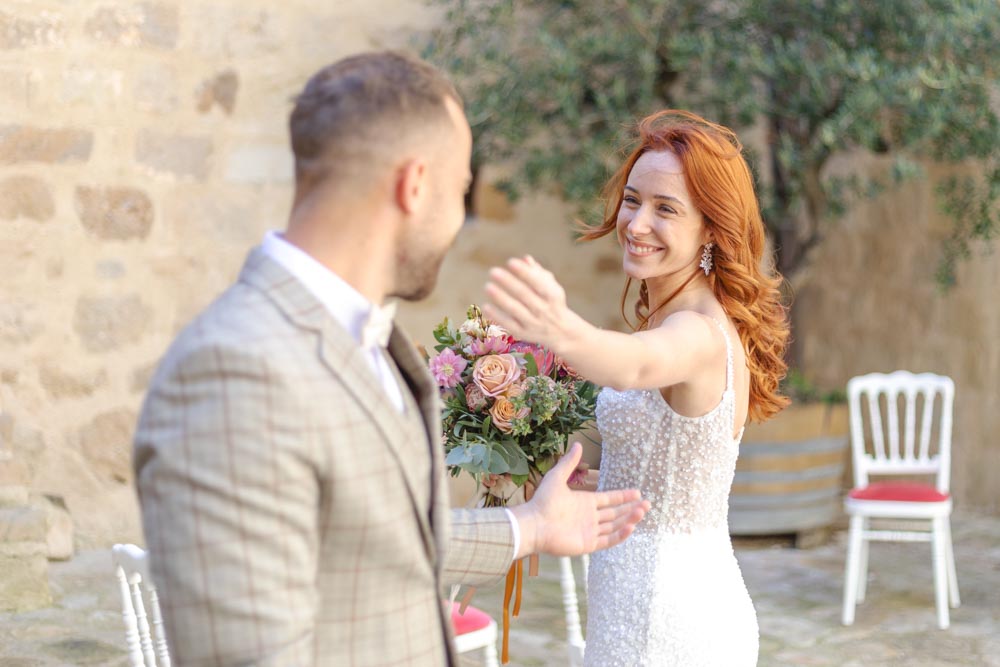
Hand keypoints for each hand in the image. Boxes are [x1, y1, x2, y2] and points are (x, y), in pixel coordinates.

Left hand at [483, 255, 578, 349]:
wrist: (561, 332)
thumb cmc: (551, 302)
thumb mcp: (551, 287)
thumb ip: (538, 273)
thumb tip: (526, 259)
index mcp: (552, 295)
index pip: (538, 282)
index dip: (524, 272)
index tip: (510, 262)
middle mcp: (543, 310)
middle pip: (524, 294)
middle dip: (508, 282)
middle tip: (493, 271)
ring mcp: (533, 323)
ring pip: (515, 309)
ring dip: (501, 298)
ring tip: (488, 286)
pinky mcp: (523, 333)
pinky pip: (508, 324)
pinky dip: (497, 316)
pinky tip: (486, 306)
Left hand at [509, 443, 648, 558]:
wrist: (534, 525)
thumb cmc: (543, 501)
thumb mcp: (557, 477)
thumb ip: (569, 462)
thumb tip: (577, 444)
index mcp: (585, 502)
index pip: (609, 499)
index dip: (623, 496)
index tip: (637, 493)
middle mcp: (590, 517)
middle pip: (615, 513)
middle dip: (631, 508)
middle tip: (648, 504)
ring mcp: (590, 531)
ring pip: (614, 525)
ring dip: (629, 519)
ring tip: (642, 512)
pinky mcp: (588, 544)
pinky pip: (608, 540)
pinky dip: (620, 535)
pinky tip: (631, 527)